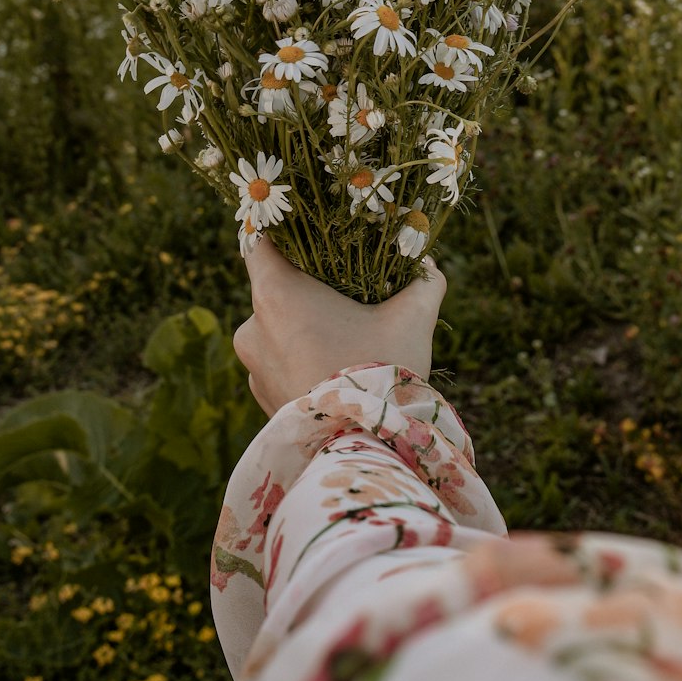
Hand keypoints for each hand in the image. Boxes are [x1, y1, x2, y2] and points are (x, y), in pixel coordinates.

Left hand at [233, 235, 447, 415]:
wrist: (362, 448)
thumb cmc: (380, 370)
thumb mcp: (412, 318)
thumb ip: (424, 282)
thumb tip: (429, 263)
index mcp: (275, 294)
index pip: (260, 243)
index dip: (283, 233)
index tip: (308, 232)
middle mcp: (252, 328)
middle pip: (274, 289)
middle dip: (306, 287)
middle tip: (345, 290)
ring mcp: (253, 367)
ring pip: (276, 330)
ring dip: (303, 328)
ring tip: (345, 336)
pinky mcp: (262, 399)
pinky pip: (279, 364)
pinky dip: (300, 360)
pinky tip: (335, 367)